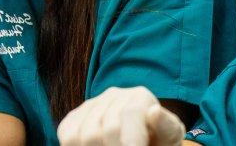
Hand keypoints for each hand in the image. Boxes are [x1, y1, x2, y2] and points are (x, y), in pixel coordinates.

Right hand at [57, 86, 185, 145]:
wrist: (143, 139)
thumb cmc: (158, 141)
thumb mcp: (168, 136)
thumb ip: (166, 126)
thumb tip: (154, 112)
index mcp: (140, 97)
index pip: (130, 114)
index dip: (131, 141)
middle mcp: (115, 94)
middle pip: (107, 129)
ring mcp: (93, 104)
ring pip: (83, 135)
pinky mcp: (76, 116)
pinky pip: (67, 133)